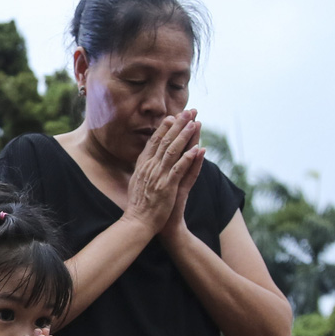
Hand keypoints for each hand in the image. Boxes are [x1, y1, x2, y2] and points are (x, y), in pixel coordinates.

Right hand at [122, 111, 203, 235]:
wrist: (137, 224)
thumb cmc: (139, 205)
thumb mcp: (137, 182)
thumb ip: (142, 168)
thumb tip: (145, 158)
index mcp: (142, 165)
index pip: (154, 141)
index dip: (164, 127)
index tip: (173, 116)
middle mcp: (149, 167)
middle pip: (165, 141)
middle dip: (178, 125)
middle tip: (188, 111)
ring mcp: (158, 176)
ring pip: (173, 151)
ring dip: (185, 136)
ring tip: (195, 123)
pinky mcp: (167, 187)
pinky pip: (179, 169)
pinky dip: (188, 158)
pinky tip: (198, 149)